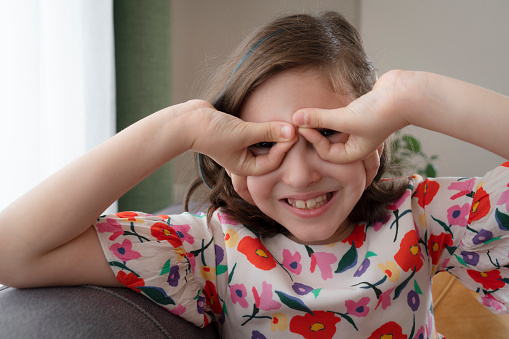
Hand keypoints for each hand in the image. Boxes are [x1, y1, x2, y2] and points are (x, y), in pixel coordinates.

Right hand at [187, 100, 296, 175]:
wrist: (188, 121)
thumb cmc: (212, 132)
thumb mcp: (244, 132)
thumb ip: (268, 132)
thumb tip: (291, 131)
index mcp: (245, 167)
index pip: (272, 162)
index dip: (284, 148)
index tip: (294, 132)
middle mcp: (245, 159)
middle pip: (271, 154)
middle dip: (282, 141)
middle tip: (295, 126)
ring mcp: (241, 146)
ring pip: (265, 142)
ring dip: (274, 133)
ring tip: (286, 121)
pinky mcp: (239, 133)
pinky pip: (257, 132)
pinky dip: (264, 127)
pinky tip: (272, 117)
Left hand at [292, 71, 408, 163]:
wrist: (405, 93)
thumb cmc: (379, 113)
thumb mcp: (345, 118)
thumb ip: (320, 118)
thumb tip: (295, 118)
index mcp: (355, 153)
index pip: (326, 152)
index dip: (312, 139)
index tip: (301, 125)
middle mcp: (356, 143)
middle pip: (327, 142)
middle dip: (313, 132)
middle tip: (297, 120)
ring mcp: (357, 127)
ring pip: (331, 128)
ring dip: (319, 122)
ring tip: (305, 114)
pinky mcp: (358, 112)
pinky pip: (337, 116)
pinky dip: (328, 113)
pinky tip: (319, 105)